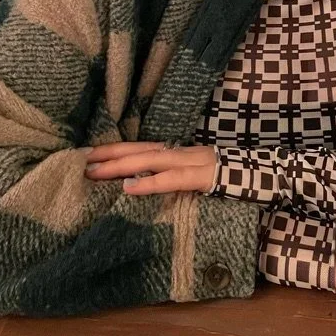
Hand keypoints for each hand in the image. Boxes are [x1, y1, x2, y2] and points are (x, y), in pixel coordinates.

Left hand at [84, 141, 217, 194]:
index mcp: (172, 152)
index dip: (111, 149)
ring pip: (148, 161)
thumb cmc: (217, 177)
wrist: (254, 174)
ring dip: (119, 166)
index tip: (85, 153)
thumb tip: (135, 182)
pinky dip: (149, 183)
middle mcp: (176, 152)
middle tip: (81, 162)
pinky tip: (129, 188)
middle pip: (137, 150)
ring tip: (95, 172)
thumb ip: (166, 174)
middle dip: (108, 155)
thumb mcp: (188, 173)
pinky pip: (170, 180)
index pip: (136, 147)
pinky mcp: (199, 177)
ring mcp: (188, 162)